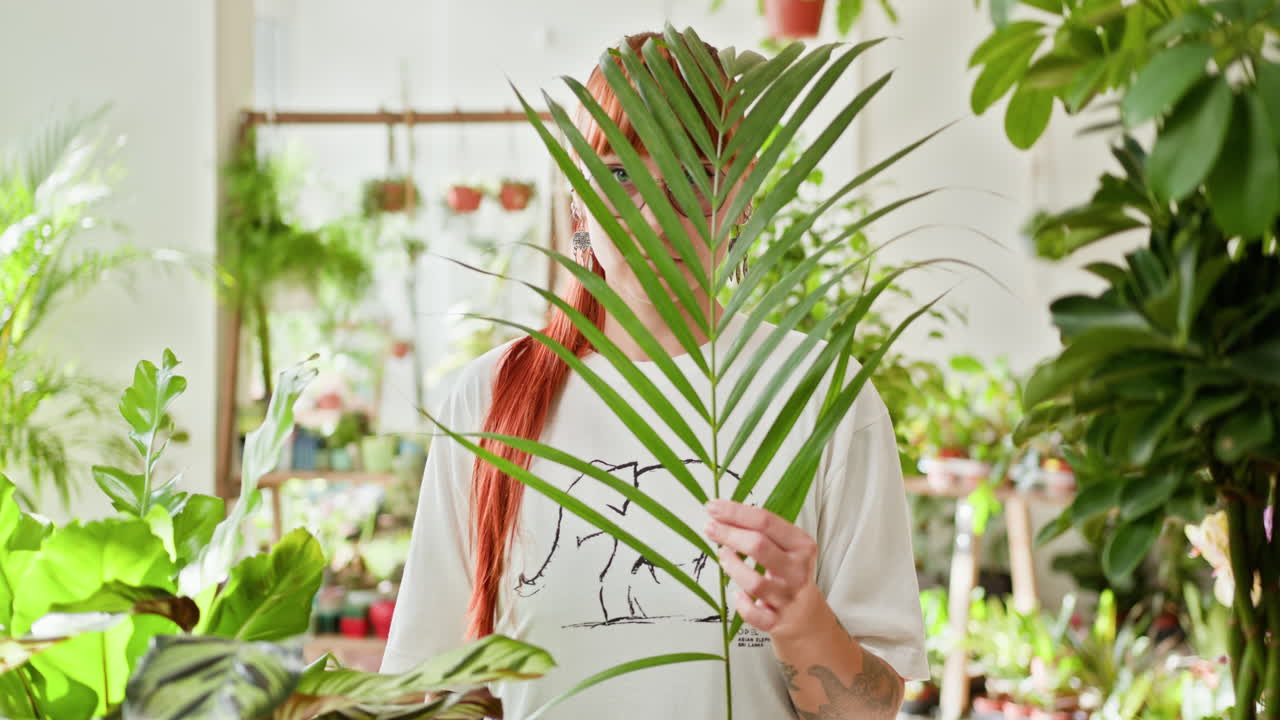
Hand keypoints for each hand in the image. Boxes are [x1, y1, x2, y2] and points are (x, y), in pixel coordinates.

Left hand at [703, 499, 828, 639]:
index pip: (766, 521)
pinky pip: (753, 613)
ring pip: (754, 582)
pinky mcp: (777, 621)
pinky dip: (741, 604)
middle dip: (729, 534)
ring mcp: (788, 597)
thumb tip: (722, 515)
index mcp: (801, 545)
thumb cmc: (789, 573)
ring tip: (722, 555)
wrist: (806, 615)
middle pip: (758, 546)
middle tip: (709, 528)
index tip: (713, 507)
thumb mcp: (787, 547)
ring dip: (732, 566)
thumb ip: (761, 531)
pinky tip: (736, 594)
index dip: (736, 512)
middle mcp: (797, 570)